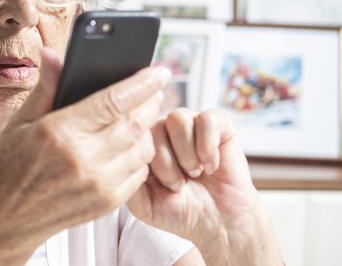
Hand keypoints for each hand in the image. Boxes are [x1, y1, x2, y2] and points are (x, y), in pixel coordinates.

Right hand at [0, 48, 168, 261]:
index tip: (159, 72)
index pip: (114, 101)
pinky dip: (140, 156)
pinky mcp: (106, 204)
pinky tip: (129, 146)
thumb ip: (45, 87)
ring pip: (144, 148)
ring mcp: (98, 185)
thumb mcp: (19, 122)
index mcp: (60, 133)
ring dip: (147, 129)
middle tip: (153, 90)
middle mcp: (83, 160)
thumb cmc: (8, 166)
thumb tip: (52, 53)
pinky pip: (140, 173)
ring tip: (141, 116)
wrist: (4, 220)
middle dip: (151, 102)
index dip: (142, 83)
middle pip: (137, 123)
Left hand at [126, 108, 282, 265]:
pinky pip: (207, 120)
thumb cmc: (179, 210)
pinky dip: (208, 148)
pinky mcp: (218, 123)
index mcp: (143, 143)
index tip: (158, 186)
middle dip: (167, 165)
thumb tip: (123, 154)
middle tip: (179, 184)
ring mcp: (190, 122)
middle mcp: (164, 128)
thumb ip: (127, 178)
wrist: (217, 222)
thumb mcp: (143, 203)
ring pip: (178, 119)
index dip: (147, 163)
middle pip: (155, 128)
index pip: (133, 135)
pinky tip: (211, 167)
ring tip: (194, 173)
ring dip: (187, 154)